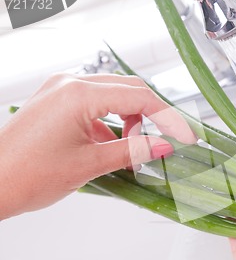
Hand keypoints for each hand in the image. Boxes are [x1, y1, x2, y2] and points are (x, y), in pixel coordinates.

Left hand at [0, 73, 196, 219]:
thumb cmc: (27, 175)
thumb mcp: (90, 164)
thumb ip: (133, 150)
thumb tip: (165, 146)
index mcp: (78, 94)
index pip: (139, 97)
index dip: (168, 117)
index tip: (185, 135)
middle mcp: (69, 84)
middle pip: (128, 89)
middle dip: (151, 115)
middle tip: (165, 140)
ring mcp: (60, 90)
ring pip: (113, 95)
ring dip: (130, 118)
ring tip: (133, 147)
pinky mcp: (55, 101)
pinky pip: (94, 103)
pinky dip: (110, 121)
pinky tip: (111, 144)